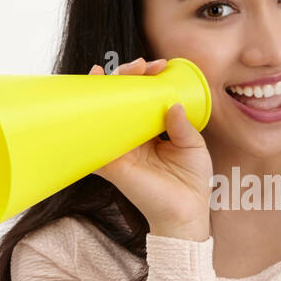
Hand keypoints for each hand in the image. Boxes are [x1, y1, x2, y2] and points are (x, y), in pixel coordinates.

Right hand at [91, 57, 212, 240]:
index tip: (159, 66)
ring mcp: (119, 147)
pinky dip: (87, 120)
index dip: (146, 77)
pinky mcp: (111, 162)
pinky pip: (93, 140)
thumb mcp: (193, 147)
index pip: (142, 96)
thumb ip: (183, 125)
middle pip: (120, 98)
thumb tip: (174, 104)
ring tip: (116, 73)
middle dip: (126, 75)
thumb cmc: (191, 182)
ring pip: (103, 112)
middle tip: (140, 67)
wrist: (186, 214)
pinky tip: (88, 99)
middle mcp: (131, 135)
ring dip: (104, 88)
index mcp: (151, 129)